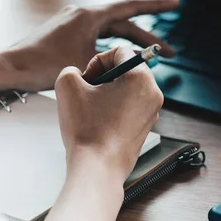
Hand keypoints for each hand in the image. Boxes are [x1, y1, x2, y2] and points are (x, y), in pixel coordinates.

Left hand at [3, 0, 177, 90]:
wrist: (13, 69)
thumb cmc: (44, 66)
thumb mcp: (88, 65)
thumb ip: (115, 61)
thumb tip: (133, 64)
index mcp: (89, 15)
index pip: (131, 7)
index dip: (156, 7)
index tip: (175, 4)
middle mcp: (81, 14)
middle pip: (123, 24)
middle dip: (147, 38)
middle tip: (169, 52)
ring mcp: (72, 22)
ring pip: (110, 32)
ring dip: (129, 45)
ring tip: (147, 58)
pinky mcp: (65, 33)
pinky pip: (95, 37)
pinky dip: (110, 48)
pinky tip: (118, 61)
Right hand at [54, 46, 163, 181]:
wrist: (97, 169)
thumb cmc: (87, 130)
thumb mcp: (67, 85)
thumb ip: (71, 70)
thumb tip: (78, 76)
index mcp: (141, 78)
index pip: (120, 51)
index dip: (97, 61)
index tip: (86, 79)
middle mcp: (153, 93)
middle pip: (126, 69)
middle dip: (104, 77)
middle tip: (88, 92)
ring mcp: (152, 113)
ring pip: (127, 89)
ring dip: (107, 93)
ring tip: (91, 109)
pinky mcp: (145, 128)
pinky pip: (129, 107)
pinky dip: (113, 109)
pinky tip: (98, 122)